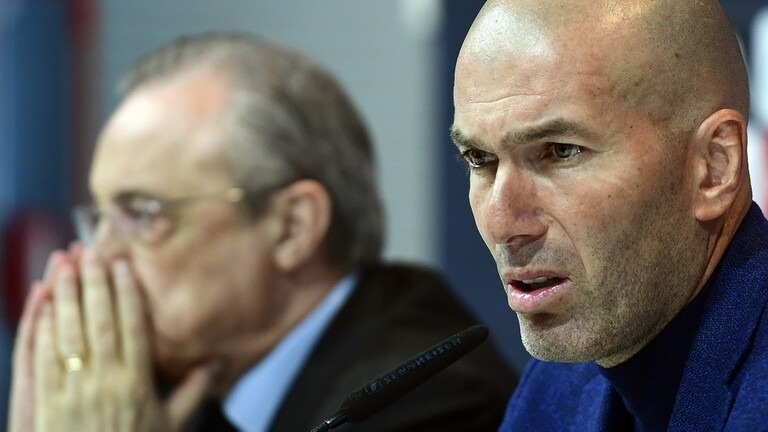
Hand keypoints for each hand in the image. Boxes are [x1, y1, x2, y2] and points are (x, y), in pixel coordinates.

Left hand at [9, 249, 216, 431]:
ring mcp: (73, 391)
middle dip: (95, 283)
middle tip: (92, 251)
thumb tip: (217, 364)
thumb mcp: (170, 425)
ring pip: (69, 332)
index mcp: (137, 383)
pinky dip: (41, 327)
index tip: (124, 266)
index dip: (127, 293)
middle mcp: (106, 381)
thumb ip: (193, 392)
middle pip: (100, 321)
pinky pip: (43, 357)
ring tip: (65, 264)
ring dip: (66, 295)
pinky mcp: (46, 402)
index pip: (132, 326)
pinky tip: (43, 304)